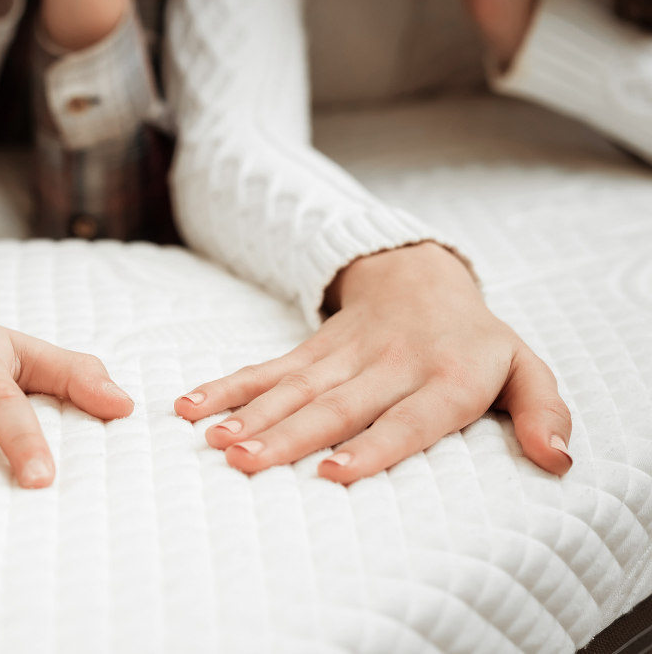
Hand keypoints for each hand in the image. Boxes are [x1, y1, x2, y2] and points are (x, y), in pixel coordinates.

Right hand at [173, 244, 572, 480]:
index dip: (371, 447)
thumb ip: (543, 412)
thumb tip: (559, 459)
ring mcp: (342, 356)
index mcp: (445, 378)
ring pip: (292, 388)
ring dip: (248, 414)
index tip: (333, 473)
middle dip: (286, 436)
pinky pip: (264, 370)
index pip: (407, 418)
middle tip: (245, 461)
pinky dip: (225, 387)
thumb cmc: (478, 343)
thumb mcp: (526, 370)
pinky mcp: (310, 350)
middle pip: (335, 406)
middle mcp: (389, 366)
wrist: (421, 274)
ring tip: (214, 441)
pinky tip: (188, 406)